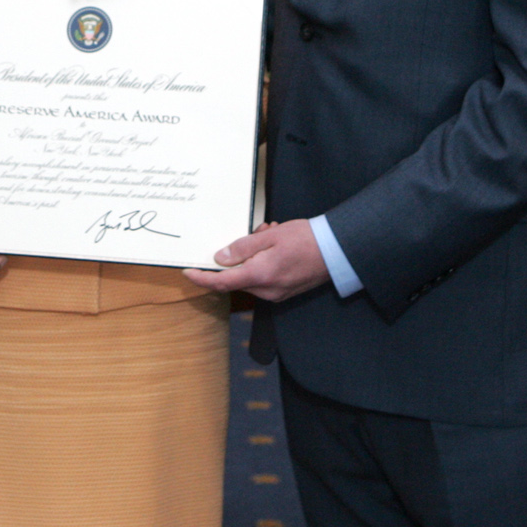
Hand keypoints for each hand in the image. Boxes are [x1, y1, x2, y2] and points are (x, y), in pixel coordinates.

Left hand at [183, 218, 328, 301]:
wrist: (338, 250)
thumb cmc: (307, 240)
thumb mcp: (270, 236)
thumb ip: (243, 248)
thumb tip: (220, 258)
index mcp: (260, 276)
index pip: (222, 282)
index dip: (202, 279)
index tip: (188, 272)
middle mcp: (267, 290)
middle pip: (236, 279)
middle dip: (236, 257)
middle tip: (256, 233)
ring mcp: (276, 293)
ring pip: (249, 277)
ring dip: (251, 257)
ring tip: (270, 234)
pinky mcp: (284, 292)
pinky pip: (262, 279)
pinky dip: (262, 263)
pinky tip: (275, 245)